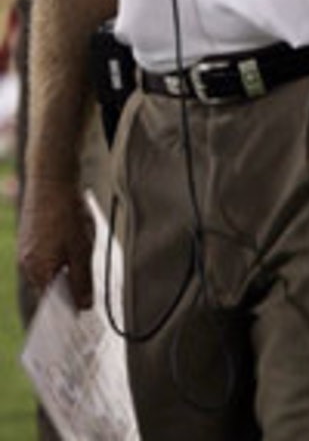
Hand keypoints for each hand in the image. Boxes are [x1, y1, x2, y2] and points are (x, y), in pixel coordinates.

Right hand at [18, 176, 94, 309]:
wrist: (52, 179)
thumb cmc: (67, 214)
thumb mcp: (81, 249)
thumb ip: (81, 279)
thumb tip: (84, 307)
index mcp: (37, 271)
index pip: (49, 304)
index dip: (65, 312)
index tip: (80, 322)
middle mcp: (27, 265)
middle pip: (50, 288)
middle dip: (68, 292)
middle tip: (89, 299)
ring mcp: (28, 251)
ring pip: (50, 271)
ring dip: (67, 272)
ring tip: (86, 270)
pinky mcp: (32, 238)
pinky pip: (48, 256)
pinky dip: (62, 258)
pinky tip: (76, 250)